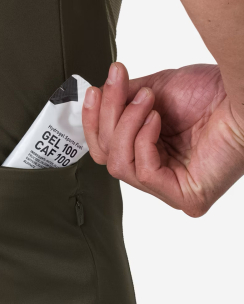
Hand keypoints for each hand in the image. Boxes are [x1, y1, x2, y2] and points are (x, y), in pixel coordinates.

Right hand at [82, 62, 243, 216]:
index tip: (94, 92)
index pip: (106, 149)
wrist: (243, 96)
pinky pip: (145, 173)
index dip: (93, 122)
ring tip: (147, 101)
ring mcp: (170, 189)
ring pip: (120, 166)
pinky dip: (145, 141)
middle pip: (108, 157)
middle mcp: (158, 174)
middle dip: (109, 118)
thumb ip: (121, 100)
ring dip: (127, 126)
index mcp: (150, 152)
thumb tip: (96, 96)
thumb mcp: (152, 90)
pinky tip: (158, 120)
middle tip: (121, 87)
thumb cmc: (212, 93)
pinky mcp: (185, 197)